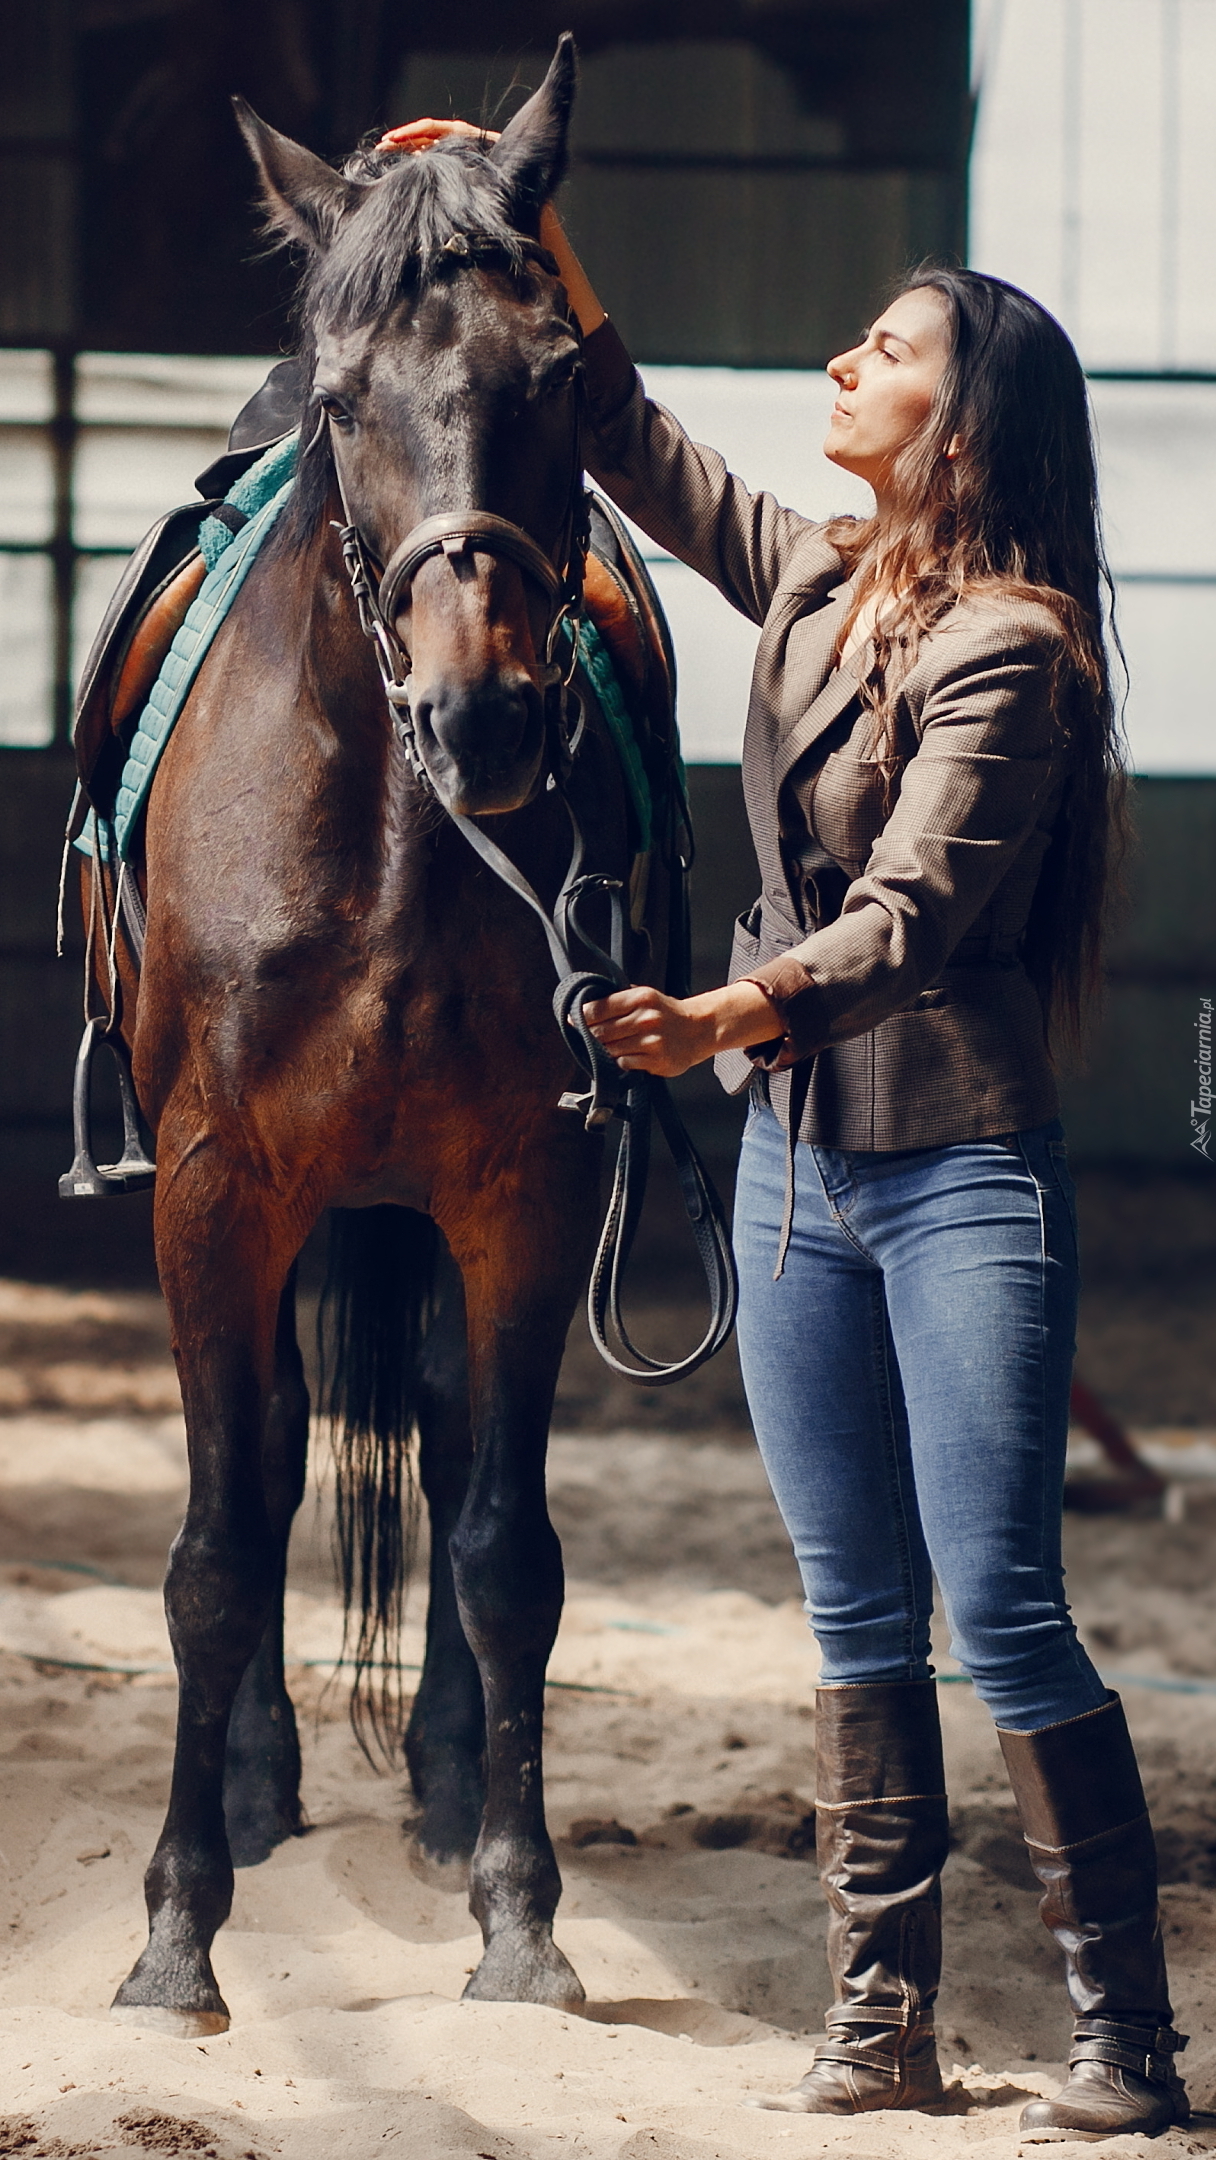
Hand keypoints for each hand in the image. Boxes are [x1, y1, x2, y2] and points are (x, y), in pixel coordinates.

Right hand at [375, 117, 498, 153]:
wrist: (514, 170)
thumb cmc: (501, 162)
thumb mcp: (481, 153)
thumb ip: (460, 151)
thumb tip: (435, 154)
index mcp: (459, 132)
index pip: (428, 127)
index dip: (409, 133)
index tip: (391, 139)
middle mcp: (453, 137)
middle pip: (421, 134)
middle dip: (400, 140)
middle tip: (380, 147)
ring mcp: (450, 147)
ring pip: (421, 145)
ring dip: (403, 149)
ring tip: (383, 153)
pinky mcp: (450, 158)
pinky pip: (428, 156)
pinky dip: (413, 158)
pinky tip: (400, 163)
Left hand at [582, 979, 781, 1077]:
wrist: (700, 1029)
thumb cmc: (668, 1013)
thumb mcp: (646, 996)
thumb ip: (620, 999)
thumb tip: (586, 1005)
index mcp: (640, 998)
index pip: (599, 1008)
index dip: (581, 1016)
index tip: (572, 1020)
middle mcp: (645, 1018)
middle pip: (601, 1031)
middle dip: (589, 1035)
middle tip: (585, 1036)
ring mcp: (651, 1041)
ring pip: (610, 1049)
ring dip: (603, 1050)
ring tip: (605, 1047)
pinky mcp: (656, 1060)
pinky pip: (624, 1063)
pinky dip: (619, 1061)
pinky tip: (624, 1056)